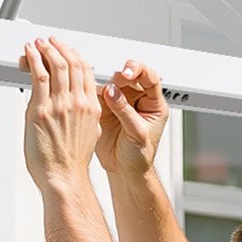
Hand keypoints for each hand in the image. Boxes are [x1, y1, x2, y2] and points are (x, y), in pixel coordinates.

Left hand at [23, 36, 101, 192]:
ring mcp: (60, 105)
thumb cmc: (71, 162)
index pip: (86, 71)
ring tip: (38, 43)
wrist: (63, 178)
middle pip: (72, 63)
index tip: (66, 49)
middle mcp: (78, 102)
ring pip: (56, 65)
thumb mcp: (88, 133)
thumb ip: (83, 115)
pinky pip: (38, 76)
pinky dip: (34, 60)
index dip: (75, 55)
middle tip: (50, 41)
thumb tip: (75, 107)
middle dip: (59, 47)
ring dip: (46, 50)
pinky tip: (30, 53)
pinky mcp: (41, 109)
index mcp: (91, 107)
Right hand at [96, 59, 169, 184]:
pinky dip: (92, 92)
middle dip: (119, 75)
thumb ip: (126, 112)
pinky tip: (88, 93)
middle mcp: (136, 99)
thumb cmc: (139, 156)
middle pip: (128, 77)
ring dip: (104, 82)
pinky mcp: (104, 108)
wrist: (124, 170)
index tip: (128, 73)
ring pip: (111, 83)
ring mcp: (120, 102)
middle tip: (110, 80)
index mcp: (153, 104)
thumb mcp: (138, 134)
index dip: (139, 71)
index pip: (149, 78)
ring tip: (98, 88)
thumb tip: (113, 92)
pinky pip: (98, 94)